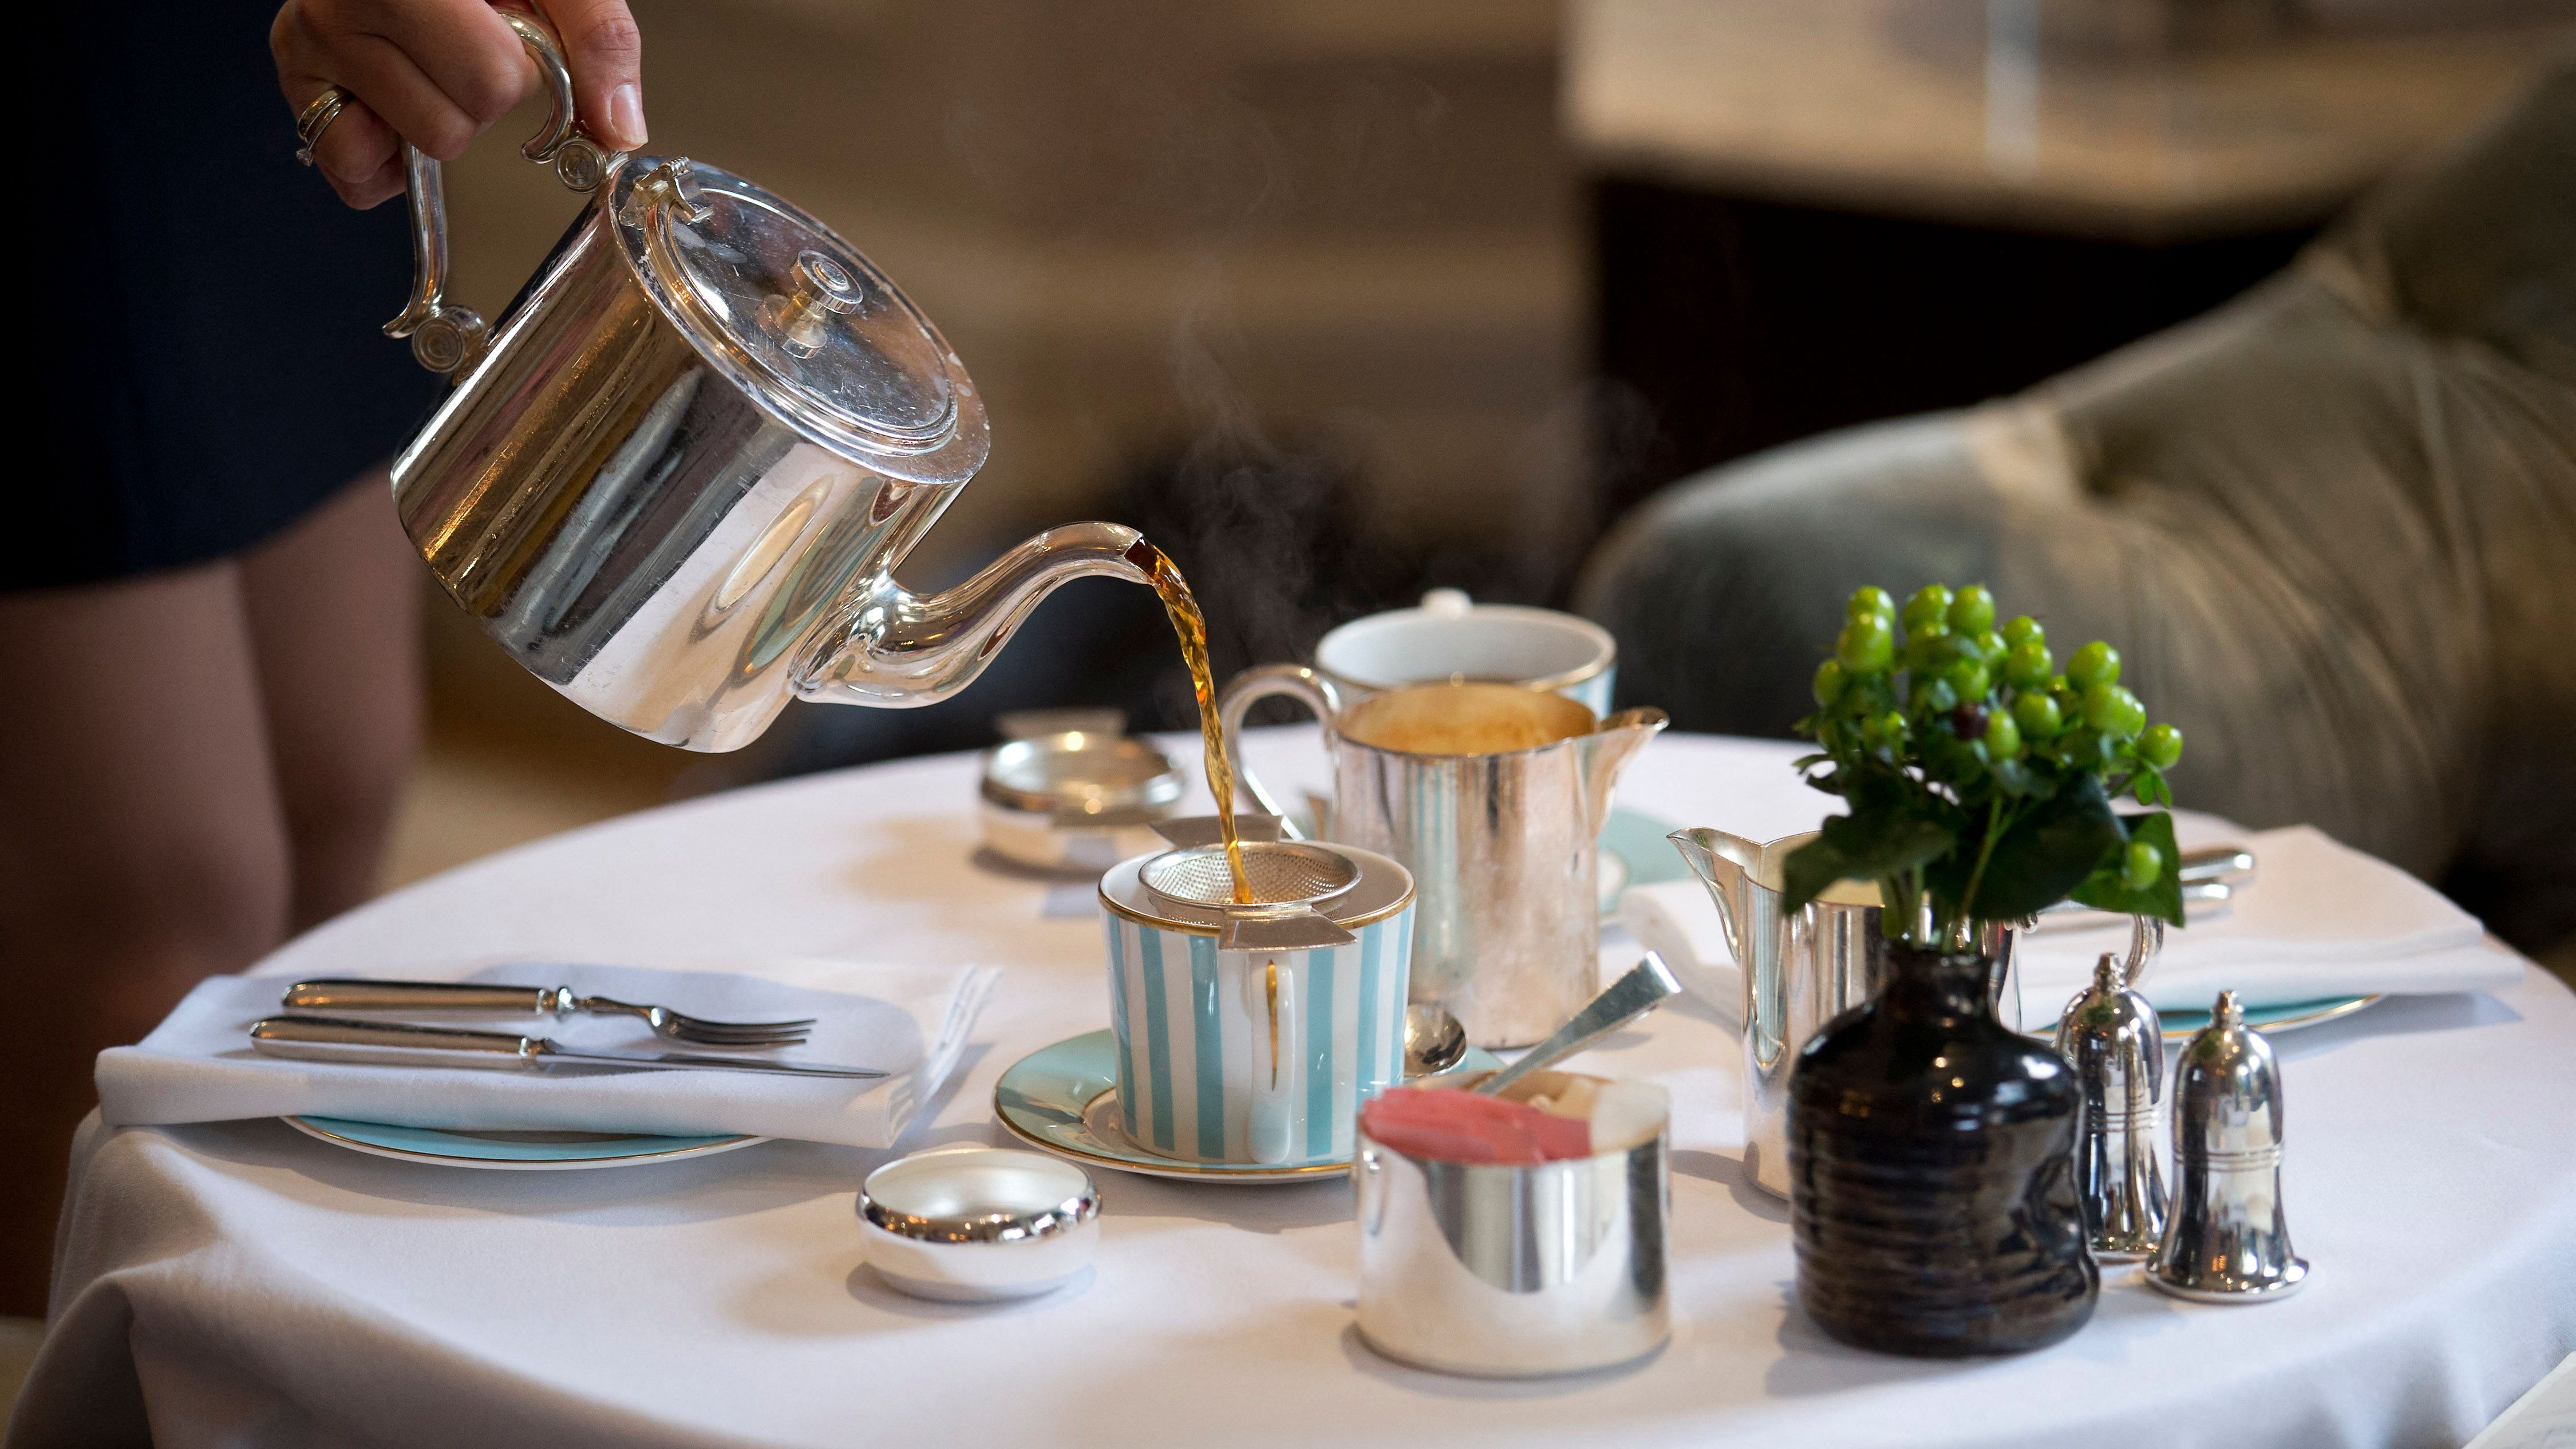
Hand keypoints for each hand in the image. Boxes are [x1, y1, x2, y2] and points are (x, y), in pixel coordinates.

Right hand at [272, 0, 645, 207]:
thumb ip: (597, 36)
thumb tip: (619, 127)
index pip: (492, 81)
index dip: (518, 70)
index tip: (508, 35)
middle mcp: (341, 7)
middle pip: (454, 125)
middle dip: (481, 97)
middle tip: (465, 46)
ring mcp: (310, 44)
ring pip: (415, 145)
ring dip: (439, 118)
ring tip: (431, 62)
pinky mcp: (297, 82)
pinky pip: (351, 168)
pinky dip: (386, 158)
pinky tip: (400, 106)